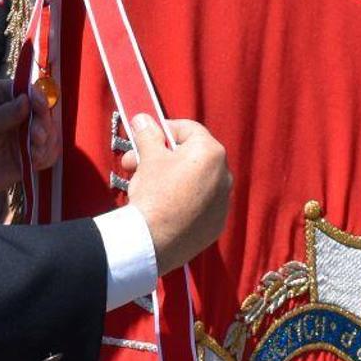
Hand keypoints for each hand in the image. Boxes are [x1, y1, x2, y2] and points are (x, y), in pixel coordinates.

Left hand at [0, 80, 59, 201]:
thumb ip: (4, 114)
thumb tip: (27, 100)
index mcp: (4, 96)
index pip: (30, 91)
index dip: (40, 98)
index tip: (40, 106)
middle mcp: (18, 114)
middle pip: (45, 114)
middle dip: (45, 124)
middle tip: (37, 136)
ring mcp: (23, 137)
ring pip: (50, 135)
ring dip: (49, 142)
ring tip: (36, 151)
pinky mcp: (26, 158)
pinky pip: (46, 156)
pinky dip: (47, 157)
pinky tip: (37, 160)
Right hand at [118, 114, 231, 274]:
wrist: (153, 241)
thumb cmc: (154, 193)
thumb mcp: (148, 157)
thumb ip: (148, 134)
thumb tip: (143, 119)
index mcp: (211, 152)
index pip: (187, 129)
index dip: (163, 130)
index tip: (146, 137)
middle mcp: (224, 175)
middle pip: (191, 155)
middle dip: (162, 156)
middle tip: (136, 162)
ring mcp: (223, 202)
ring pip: (195, 180)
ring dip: (172, 177)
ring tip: (146, 185)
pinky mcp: (216, 224)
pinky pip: (200, 203)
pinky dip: (184, 200)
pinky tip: (162, 206)